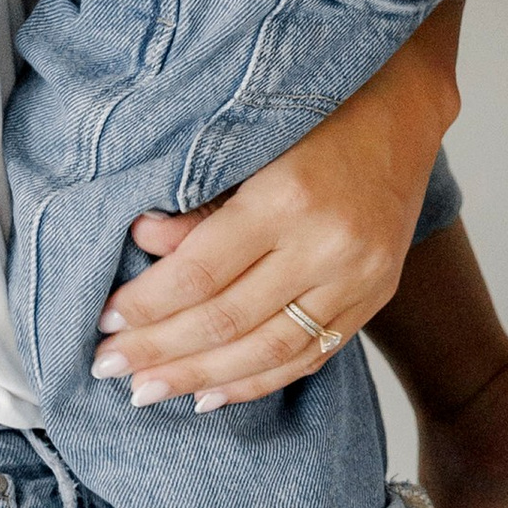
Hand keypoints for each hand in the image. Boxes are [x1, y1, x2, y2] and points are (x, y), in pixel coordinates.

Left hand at [93, 0, 460, 405]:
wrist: (403, 112)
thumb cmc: (316, 118)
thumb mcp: (251, 144)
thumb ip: (201, 205)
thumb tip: (142, 243)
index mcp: (287, 199)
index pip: (200, 273)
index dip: (147, 304)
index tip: (104, 322)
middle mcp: (327, 246)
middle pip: (228, 320)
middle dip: (160, 351)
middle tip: (107, 368)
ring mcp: (357, 279)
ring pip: (268, 351)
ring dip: (201, 378)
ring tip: (147, 392)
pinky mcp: (373, 298)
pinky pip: (310, 357)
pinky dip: (257, 382)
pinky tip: (212, 395)